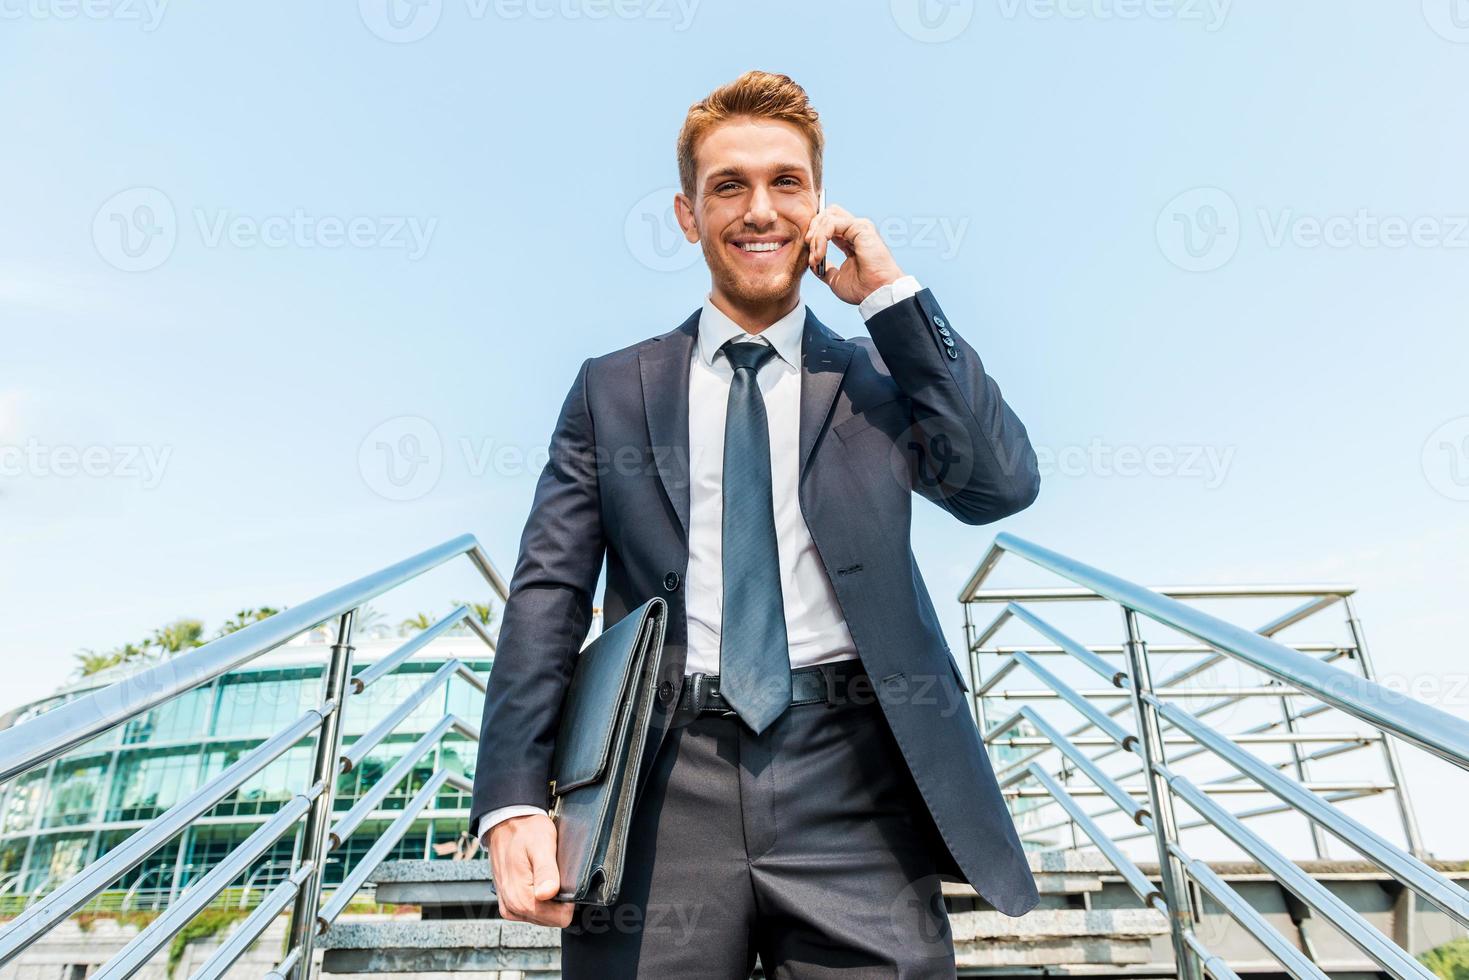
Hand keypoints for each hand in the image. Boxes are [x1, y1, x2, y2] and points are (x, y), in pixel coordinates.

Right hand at [488, 812, 573, 927]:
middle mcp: (512, 907)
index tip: (565, 882)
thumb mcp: (542, 845)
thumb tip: (547, 894)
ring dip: (548, 900)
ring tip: (545, 874)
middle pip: (550, 920)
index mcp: (521, 898)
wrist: (506, 822)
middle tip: (554, 874)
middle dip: (557, 901)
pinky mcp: (507, 901)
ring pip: (541, 917)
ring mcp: (508, 905)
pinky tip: (538, 881)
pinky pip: (529, 911)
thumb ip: (546, 872)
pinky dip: (538, 899)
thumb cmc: (525, 831)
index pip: (559, 919)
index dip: (567, 902)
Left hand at [804, 203, 905, 304]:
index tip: (810, 258)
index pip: (827, 225)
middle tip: (808, 250)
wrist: (875, 294)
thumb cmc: (861, 289)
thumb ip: (826, 269)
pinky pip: (831, 223)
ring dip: (816, 237)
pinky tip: (820, 254)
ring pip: (827, 217)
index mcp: (850, 239)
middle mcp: (855, 230)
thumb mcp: (835, 279)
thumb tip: (814, 264)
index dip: (814, 235)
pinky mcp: (860, 227)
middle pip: (827, 214)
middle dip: (813, 230)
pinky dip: (821, 238)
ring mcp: (858, 227)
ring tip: (815, 257)